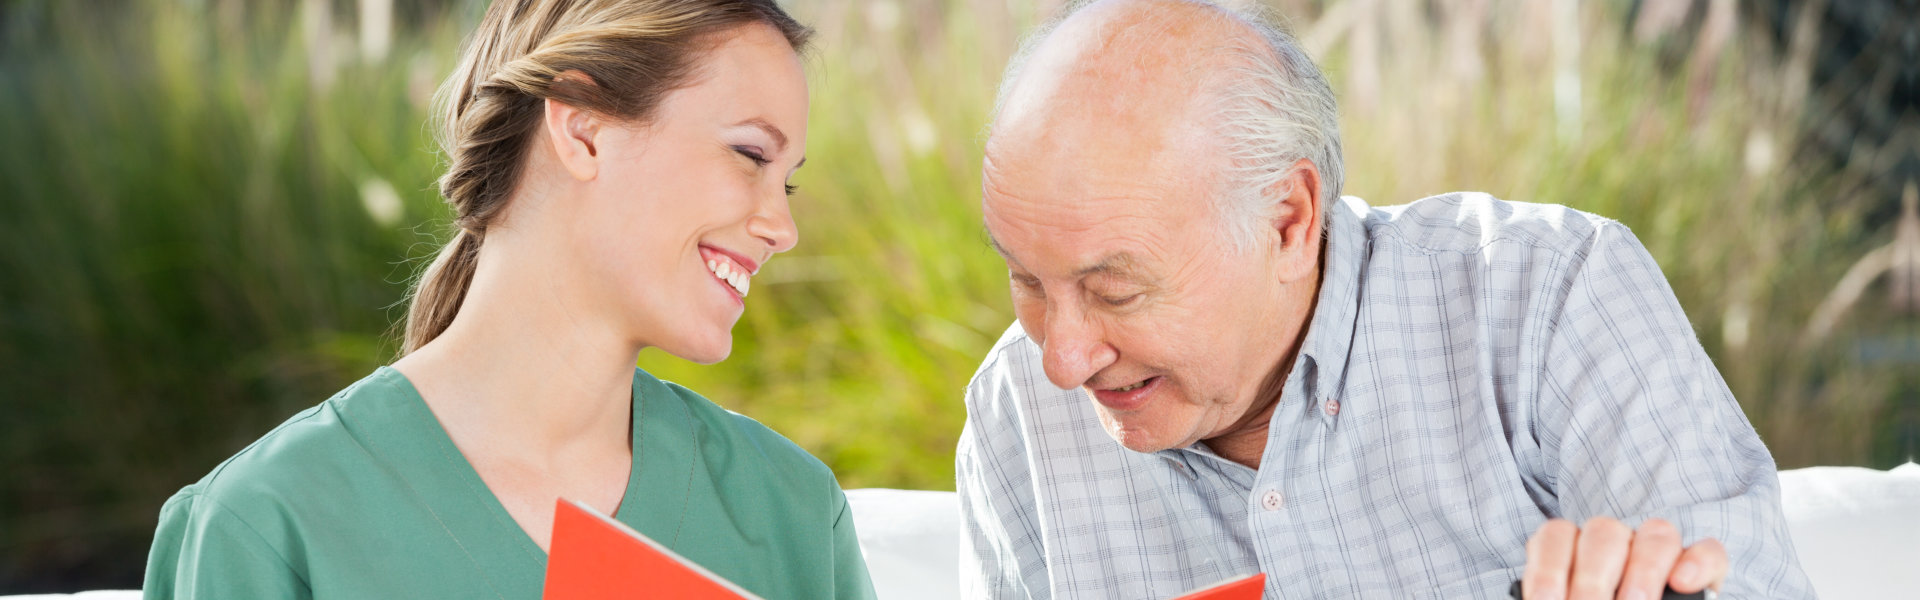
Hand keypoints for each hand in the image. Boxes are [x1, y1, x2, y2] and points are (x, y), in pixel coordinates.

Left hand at [1520, 517, 1724, 599]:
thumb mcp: (1575, 599)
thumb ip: (1571, 594)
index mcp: (1576, 550)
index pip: (1557, 536)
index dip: (1547, 567)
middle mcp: (1618, 542)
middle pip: (1604, 533)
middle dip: (1592, 578)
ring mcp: (1661, 550)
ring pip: (1656, 535)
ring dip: (1642, 570)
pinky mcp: (1703, 566)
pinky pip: (1708, 551)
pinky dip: (1697, 563)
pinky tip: (1682, 584)